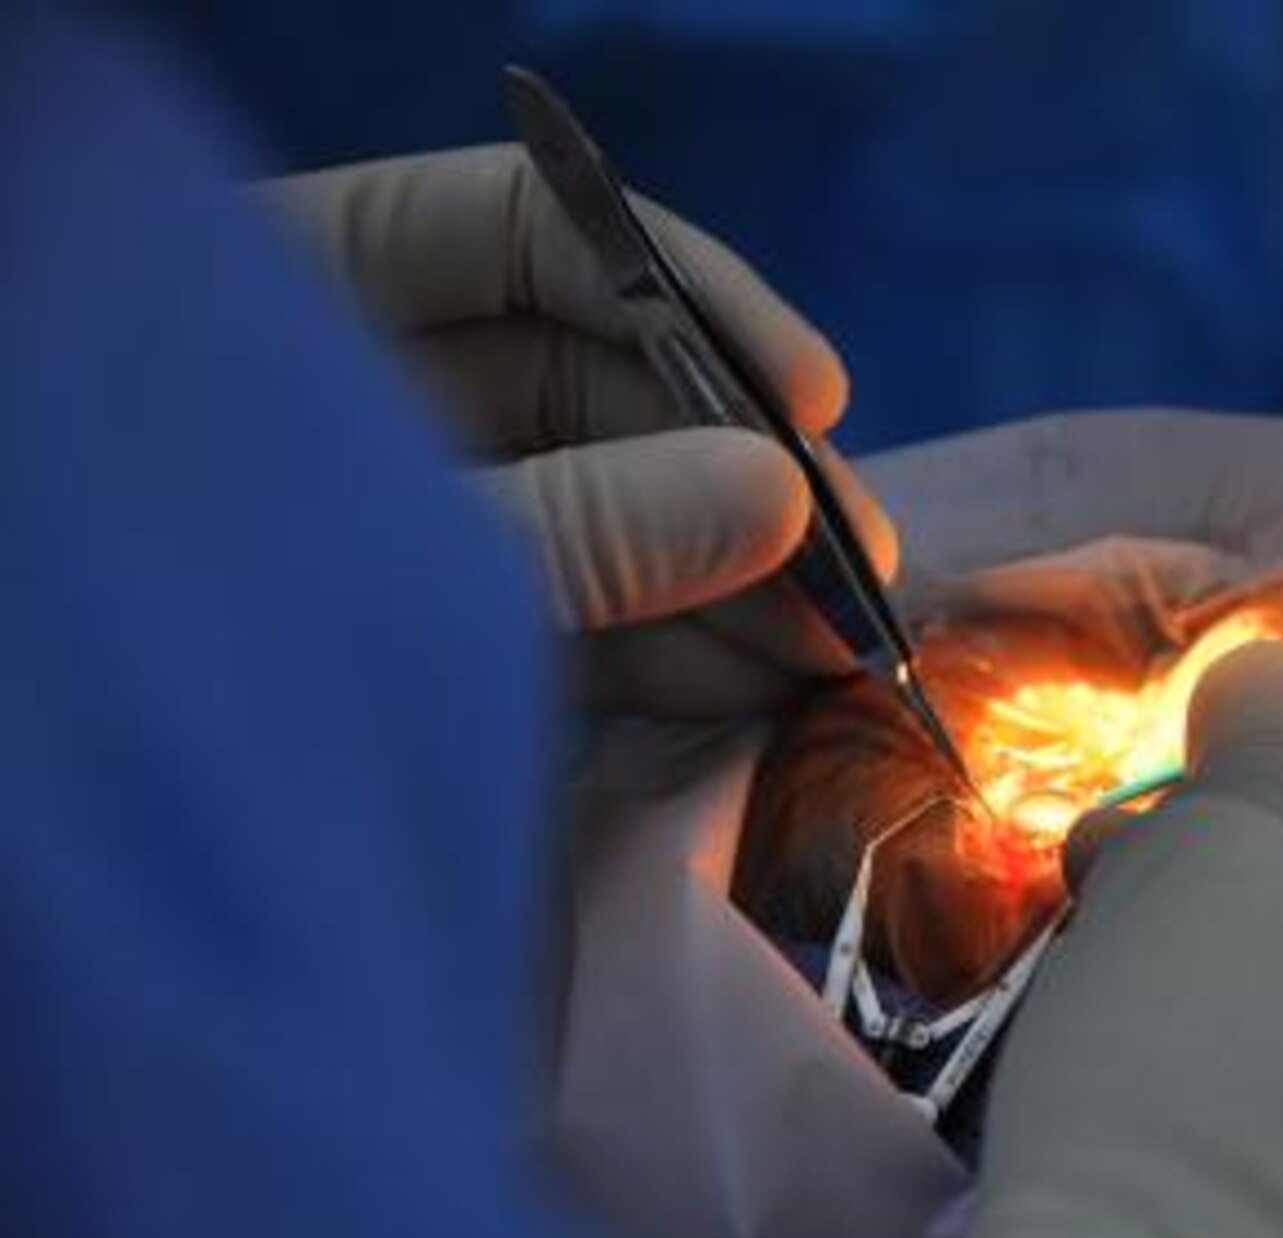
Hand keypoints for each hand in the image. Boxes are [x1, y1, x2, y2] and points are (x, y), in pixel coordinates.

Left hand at [258, 145, 896, 715]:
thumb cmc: (150, 631)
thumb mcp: (372, 556)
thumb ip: (578, 523)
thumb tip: (777, 498)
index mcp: (297, 284)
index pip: (525, 233)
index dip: (691, 298)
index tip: (814, 395)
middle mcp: (360, 379)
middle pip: (590, 383)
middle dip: (733, 476)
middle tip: (858, 567)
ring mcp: (395, 511)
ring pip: (596, 505)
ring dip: (720, 580)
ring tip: (832, 653)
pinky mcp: (424, 630)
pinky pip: (562, 609)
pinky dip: (656, 649)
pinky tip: (756, 686)